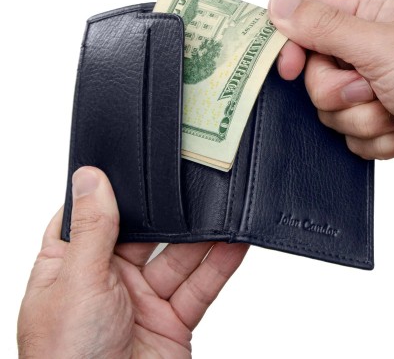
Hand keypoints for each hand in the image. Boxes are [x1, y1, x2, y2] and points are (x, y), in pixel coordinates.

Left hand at [18, 167, 247, 357]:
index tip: (141, 161)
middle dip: (171, 212)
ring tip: (224, 207)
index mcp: (70, 266)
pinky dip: (220, 264)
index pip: (94, 215)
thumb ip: (92, 229)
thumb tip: (91, 177)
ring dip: (203, 236)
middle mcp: (107, 279)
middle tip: (196, 179)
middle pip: (146, 232)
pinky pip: (200, 286)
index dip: (117, 190)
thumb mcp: (77, 283)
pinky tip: (234, 242)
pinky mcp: (172, 320)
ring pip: (179, 257)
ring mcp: (142, 300)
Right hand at [269, 0, 393, 193]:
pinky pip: (351, 135)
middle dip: (340, 91)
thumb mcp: (382, 45)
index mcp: (377, 15)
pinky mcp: (383, 123)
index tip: (288, 68)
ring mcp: (378, 89)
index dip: (294, 44)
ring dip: (364, 118)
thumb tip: (279, 3)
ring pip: (331, 110)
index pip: (313, 19)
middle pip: (317, 73)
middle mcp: (375, 50)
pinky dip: (378, 139)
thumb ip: (324, 26)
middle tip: (371, 89)